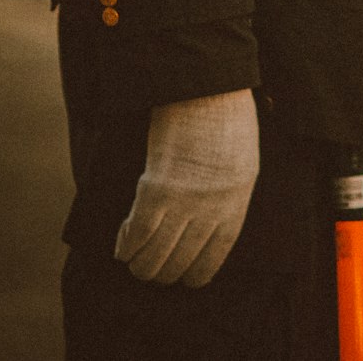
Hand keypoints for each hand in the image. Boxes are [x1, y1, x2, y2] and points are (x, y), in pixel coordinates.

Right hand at [114, 89, 258, 287]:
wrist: (206, 83)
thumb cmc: (225, 113)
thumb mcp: (242, 157)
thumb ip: (227, 190)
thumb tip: (208, 217)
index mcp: (237, 202)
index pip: (214, 258)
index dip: (195, 274)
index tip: (185, 279)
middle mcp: (212, 209)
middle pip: (182, 262)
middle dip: (163, 273)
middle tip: (151, 272)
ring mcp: (184, 202)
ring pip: (157, 255)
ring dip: (141, 265)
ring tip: (133, 262)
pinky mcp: (157, 188)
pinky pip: (138, 233)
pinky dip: (126, 244)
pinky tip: (121, 246)